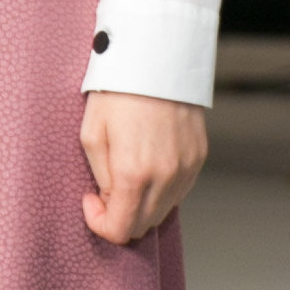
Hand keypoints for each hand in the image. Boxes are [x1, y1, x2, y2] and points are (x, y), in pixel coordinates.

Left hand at [80, 89, 206, 244]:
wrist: (156, 59)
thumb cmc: (117, 92)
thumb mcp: (91, 134)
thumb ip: (101, 178)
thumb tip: (111, 201)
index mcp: (133, 174)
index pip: (120, 230)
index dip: (100, 224)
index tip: (90, 201)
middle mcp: (165, 177)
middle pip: (142, 226)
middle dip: (120, 216)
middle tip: (106, 189)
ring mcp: (186, 168)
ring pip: (162, 211)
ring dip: (141, 204)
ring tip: (127, 175)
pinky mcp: (198, 157)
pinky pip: (179, 191)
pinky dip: (161, 190)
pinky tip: (148, 167)